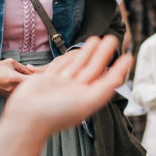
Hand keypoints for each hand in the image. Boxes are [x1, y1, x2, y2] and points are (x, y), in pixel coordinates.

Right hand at [0, 58, 38, 94]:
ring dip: (31, 86)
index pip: (33, 80)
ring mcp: (12, 94)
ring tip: (32, 79)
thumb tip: (34, 73)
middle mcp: (14, 88)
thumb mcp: (10, 62)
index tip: (42, 72)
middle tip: (40, 76)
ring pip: (27, 91)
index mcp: (14, 78)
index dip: (40, 76)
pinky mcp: (10, 96)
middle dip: (37, 82)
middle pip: (32, 87)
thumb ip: (24, 68)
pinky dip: (25, 89)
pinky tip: (25, 84)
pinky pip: (21, 93)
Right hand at [4, 35, 132, 135]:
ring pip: (79, 65)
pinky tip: (77, 51)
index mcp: (88, 99)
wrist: (27, 117)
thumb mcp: (87, 101)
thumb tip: (121, 75)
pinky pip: (63, 66)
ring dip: (89, 52)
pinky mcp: (49, 81)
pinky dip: (71, 58)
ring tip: (97, 38)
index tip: (128, 56)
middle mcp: (77, 92)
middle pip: (94, 69)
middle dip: (103, 54)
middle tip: (112, 38)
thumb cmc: (57, 113)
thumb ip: (106, 87)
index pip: (107, 81)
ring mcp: (63, 86)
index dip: (118, 69)